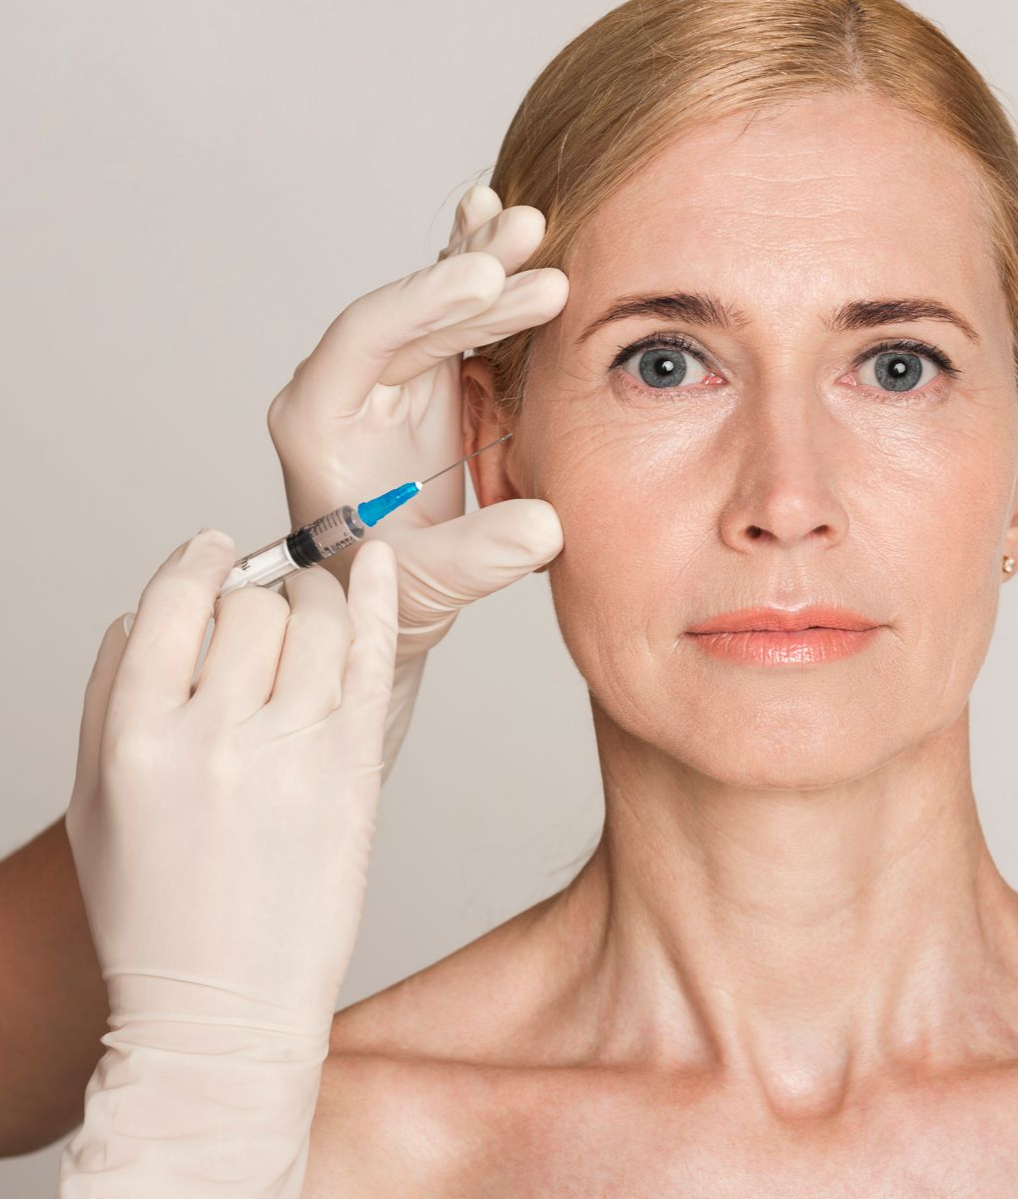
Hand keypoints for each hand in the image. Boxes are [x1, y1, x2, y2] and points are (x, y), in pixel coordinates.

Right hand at [59, 529, 399, 1196]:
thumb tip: (140, 614)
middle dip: (261, 597)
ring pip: (318, 620)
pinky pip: (374, 657)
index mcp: (136, 736)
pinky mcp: (355, 769)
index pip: (175, 603)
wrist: (222, 1007)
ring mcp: (293, 749)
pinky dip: (381, 598)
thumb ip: (107, 700)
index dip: (199, 563)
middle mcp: (214, 733)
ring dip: (318, 598)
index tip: (214, 551)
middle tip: (270, 608)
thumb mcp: (95, 806)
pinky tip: (382, 563)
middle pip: (254, 608)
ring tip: (314, 609)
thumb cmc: (155, 914)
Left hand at [266, 184, 566, 664]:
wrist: (381, 599)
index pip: (365, 336)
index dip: (426, 302)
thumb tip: (546, 527)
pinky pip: (452, 320)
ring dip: (486, 269)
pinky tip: (496, 225)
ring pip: (435, 308)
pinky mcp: (426, 385)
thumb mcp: (424, 583)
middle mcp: (347, 387)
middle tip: (532, 243)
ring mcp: (388, 381)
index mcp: (319, 419)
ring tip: (531, 228)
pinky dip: (479, 281)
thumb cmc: (380, 592)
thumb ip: (476, 555)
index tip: (487, 277)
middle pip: (409, 312)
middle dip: (473, 277)